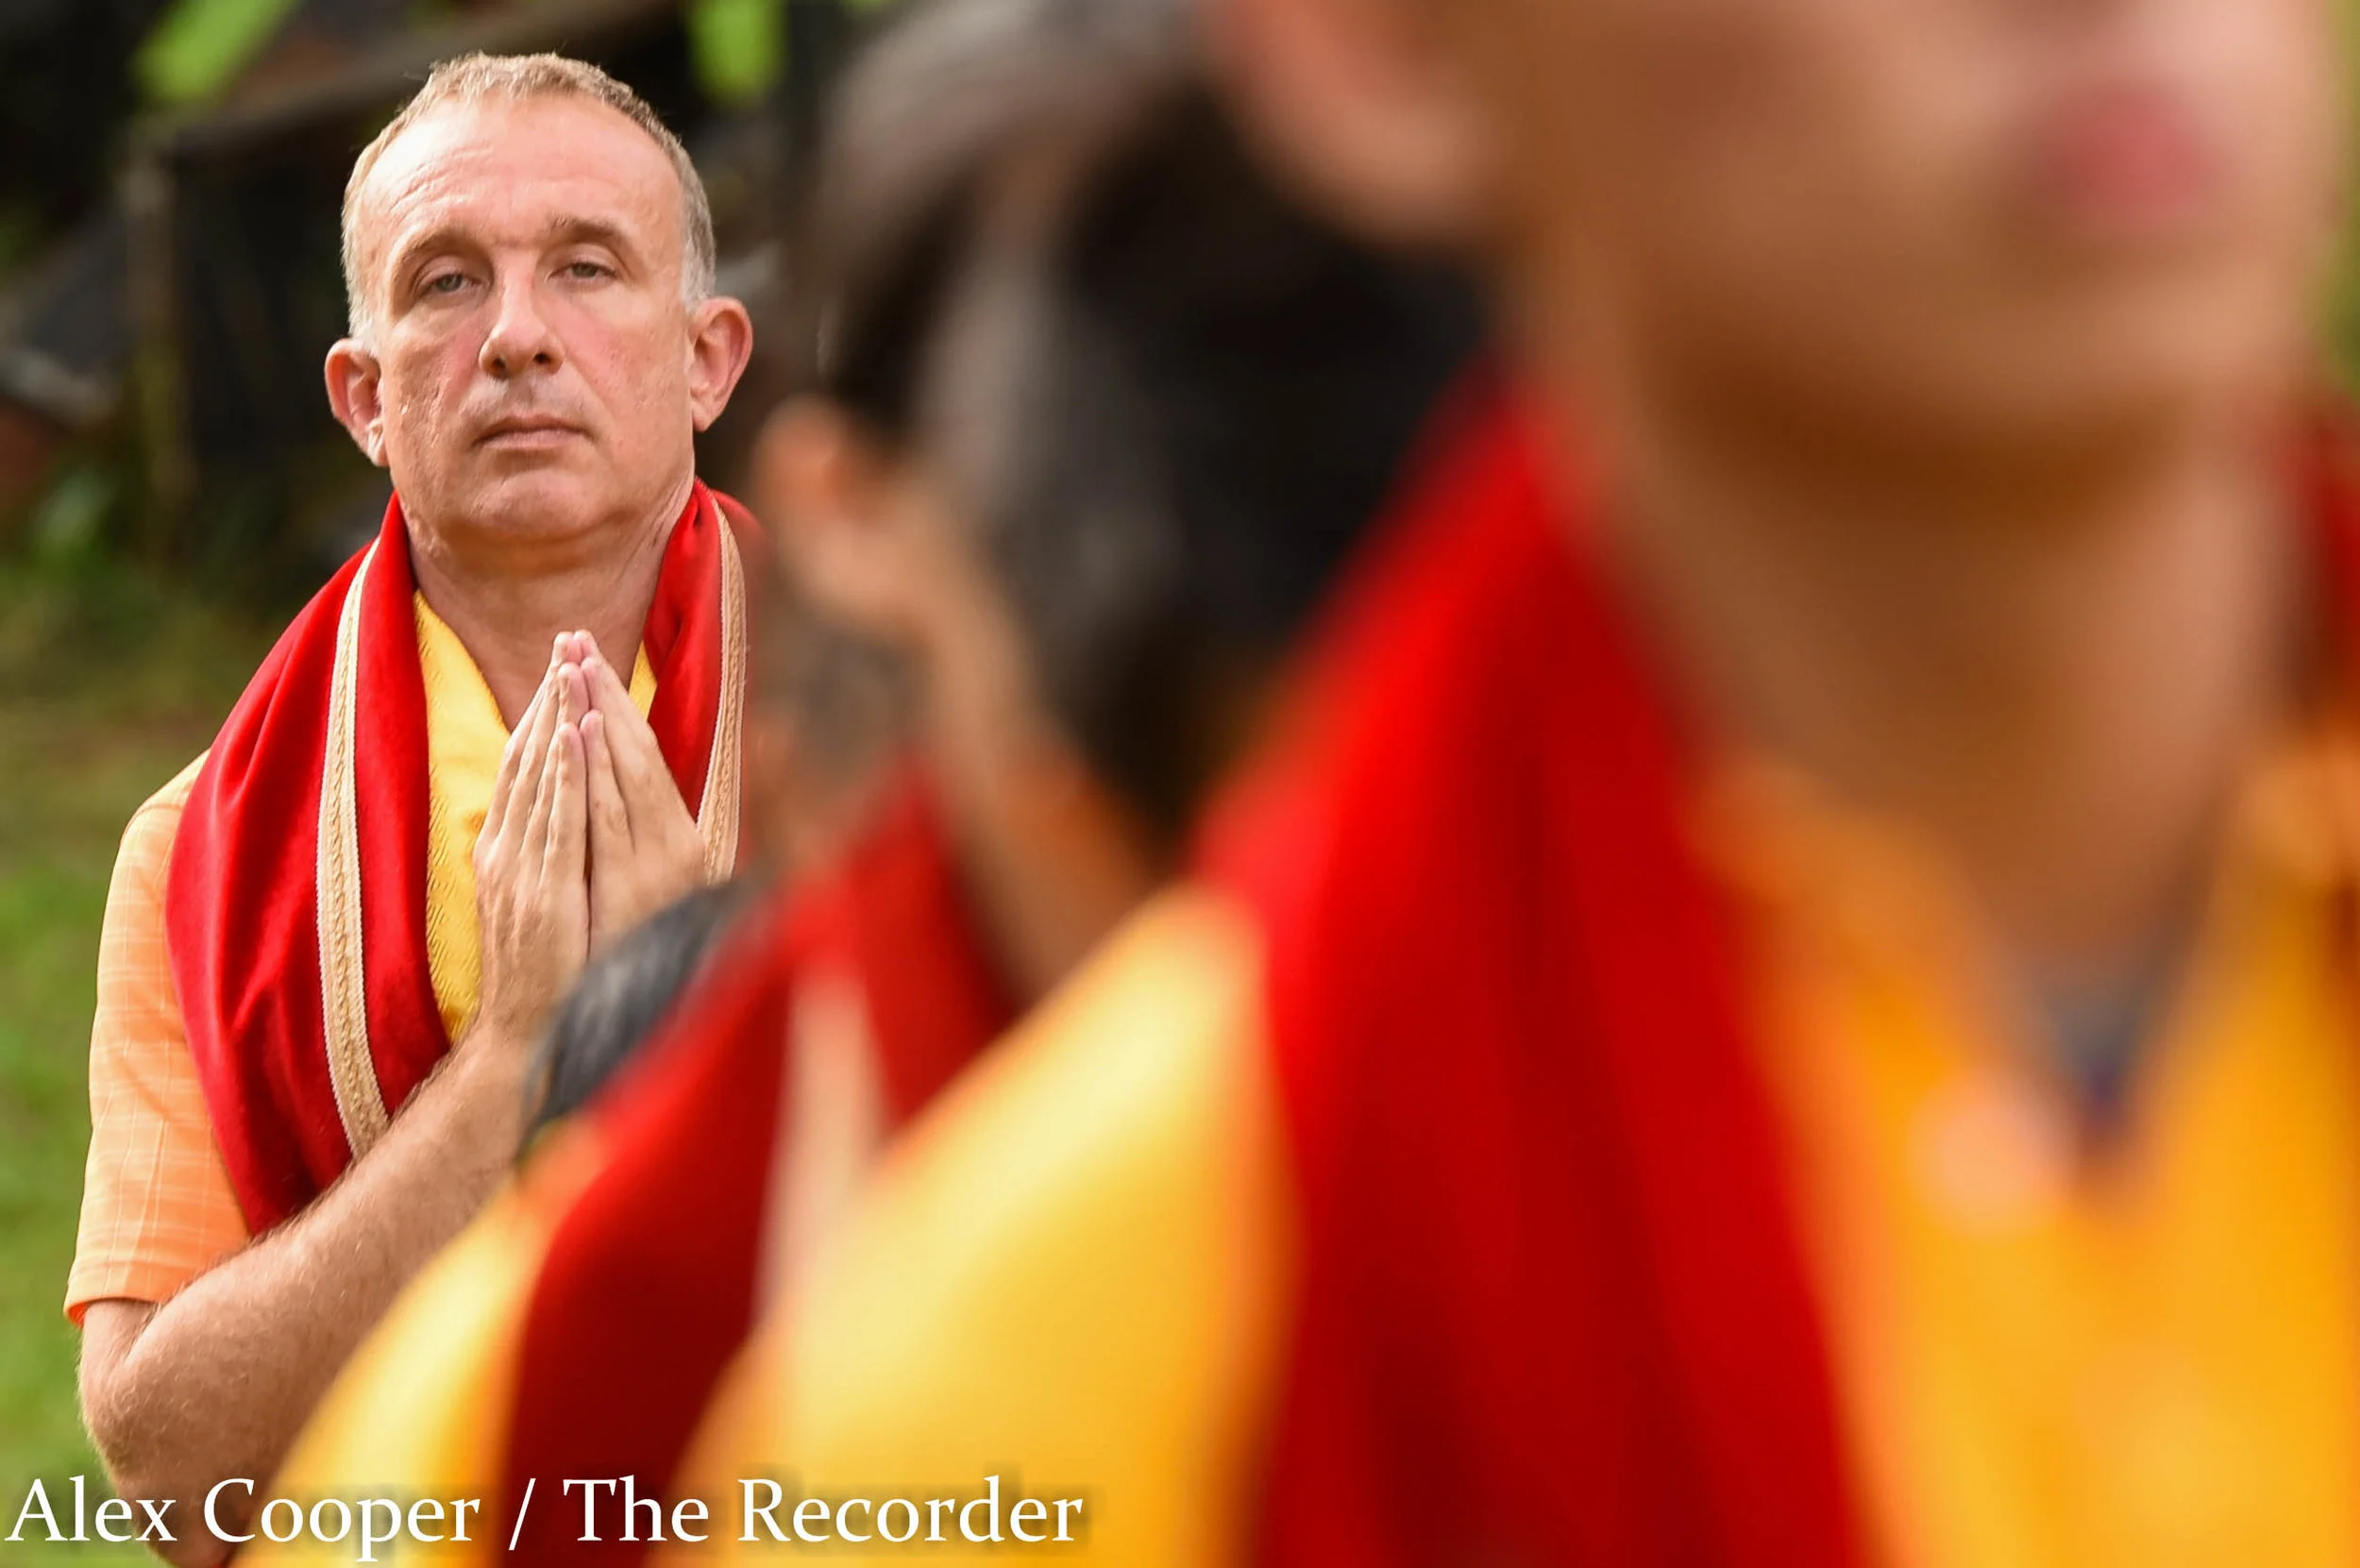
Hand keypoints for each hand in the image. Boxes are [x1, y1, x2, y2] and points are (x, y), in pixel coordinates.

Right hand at [470, 641, 591, 1046]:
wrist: (521, 1030)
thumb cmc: (538, 969)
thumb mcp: (535, 897)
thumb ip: (542, 852)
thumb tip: (561, 810)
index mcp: (501, 848)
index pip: (523, 764)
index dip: (540, 710)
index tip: (561, 662)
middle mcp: (503, 849)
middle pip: (527, 757)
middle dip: (548, 696)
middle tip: (567, 639)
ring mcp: (519, 867)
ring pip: (540, 776)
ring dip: (557, 718)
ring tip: (574, 665)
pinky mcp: (543, 888)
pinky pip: (556, 818)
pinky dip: (564, 773)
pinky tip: (575, 733)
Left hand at [575, 633, 709, 947]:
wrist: (618, 1021)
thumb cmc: (632, 963)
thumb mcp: (646, 894)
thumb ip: (642, 841)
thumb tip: (617, 791)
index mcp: (681, 842)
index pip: (644, 757)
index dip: (616, 704)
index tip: (589, 659)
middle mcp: (673, 848)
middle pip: (633, 754)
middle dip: (602, 694)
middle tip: (576, 640)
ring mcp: (650, 868)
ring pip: (622, 776)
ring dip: (598, 717)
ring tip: (575, 665)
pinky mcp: (626, 889)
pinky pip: (606, 819)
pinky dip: (595, 773)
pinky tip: (581, 736)